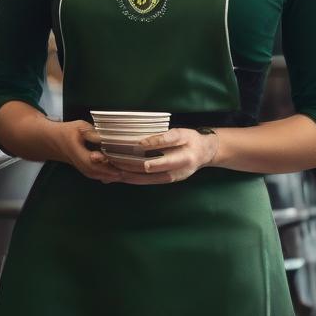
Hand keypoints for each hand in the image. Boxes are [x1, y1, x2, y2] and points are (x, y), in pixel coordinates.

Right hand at [51, 120, 126, 183]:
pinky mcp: (88, 172)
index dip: (106, 164)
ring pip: (101, 176)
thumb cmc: (69, 132)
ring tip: (132, 173)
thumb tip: (108, 136)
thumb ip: (93, 133)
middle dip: (116, 172)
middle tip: (133, 170)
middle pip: (100, 172)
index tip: (121, 163)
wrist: (55, 143)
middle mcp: (82, 166)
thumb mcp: (80, 128)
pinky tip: (124, 174)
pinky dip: (112, 175)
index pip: (92, 161)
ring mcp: (85, 171)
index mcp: (78, 153)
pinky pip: (101, 176)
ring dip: (115, 175)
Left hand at [103, 127, 218, 183]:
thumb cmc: (190, 140)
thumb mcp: (180, 133)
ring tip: (111, 168)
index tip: (135, 143)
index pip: (167, 144)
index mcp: (184, 150)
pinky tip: (119, 176)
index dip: (152, 143)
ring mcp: (173, 176)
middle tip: (112, 157)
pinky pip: (147, 182)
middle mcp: (179, 165)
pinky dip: (132, 179)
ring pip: (147, 177)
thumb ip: (164, 137)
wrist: (204, 154)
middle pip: (152, 165)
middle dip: (130, 163)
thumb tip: (141, 142)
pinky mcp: (168, 181)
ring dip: (128, 173)